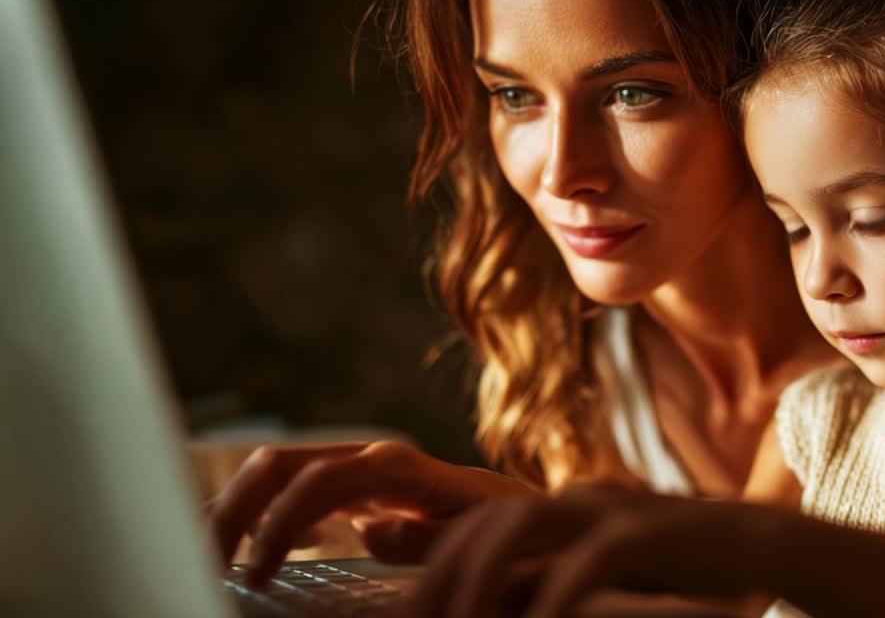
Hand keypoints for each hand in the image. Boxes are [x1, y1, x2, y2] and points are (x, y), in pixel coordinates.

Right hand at [205, 440, 534, 583]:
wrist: (531, 516)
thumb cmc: (511, 534)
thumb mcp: (481, 541)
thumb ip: (428, 540)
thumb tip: (371, 532)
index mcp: (403, 470)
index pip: (321, 479)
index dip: (280, 520)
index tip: (255, 572)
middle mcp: (375, 459)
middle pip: (283, 463)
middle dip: (236, 506)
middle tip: (207, 561)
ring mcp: (361, 468)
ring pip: (278, 469)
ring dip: (235, 505)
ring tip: (206, 551)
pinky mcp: (355, 487)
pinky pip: (292, 486)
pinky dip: (258, 509)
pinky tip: (247, 545)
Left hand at [404, 483, 776, 617]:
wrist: (762, 548)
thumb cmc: (673, 568)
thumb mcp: (589, 580)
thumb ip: (532, 585)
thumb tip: (470, 602)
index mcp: (560, 510)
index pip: (475, 526)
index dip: (430, 563)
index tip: (408, 615)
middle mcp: (577, 500)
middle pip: (486, 520)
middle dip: (441, 570)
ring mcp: (613, 510)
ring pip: (522, 522)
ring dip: (482, 574)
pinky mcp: (653, 531)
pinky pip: (591, 558)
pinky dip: (557, 594)